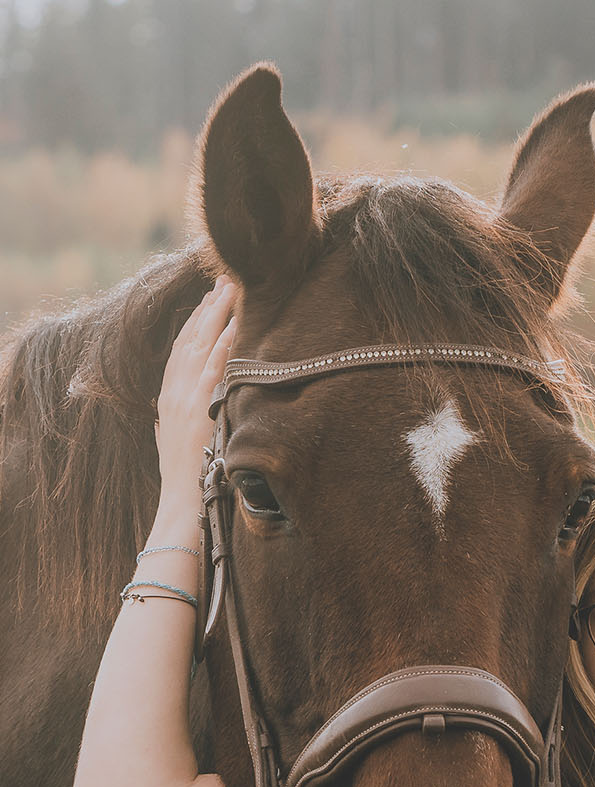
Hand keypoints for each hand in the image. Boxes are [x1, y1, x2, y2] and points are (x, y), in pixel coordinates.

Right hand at [155, 277, 236, 510]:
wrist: (181, 503)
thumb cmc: (182, 482)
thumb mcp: (169, 446)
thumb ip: (167, 427)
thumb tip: (164, 420)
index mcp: (167, 400)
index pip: (179, 352)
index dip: (193, 324)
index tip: (207, 303)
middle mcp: (173, 393)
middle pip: (189, 339)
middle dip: (207, 308)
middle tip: (223, 282)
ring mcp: (186, 397)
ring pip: (201, 344)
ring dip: (218, 313)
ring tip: (232, 288)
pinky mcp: (201, 406)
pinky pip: (215, 365)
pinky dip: (225, 341)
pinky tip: (237, 322)